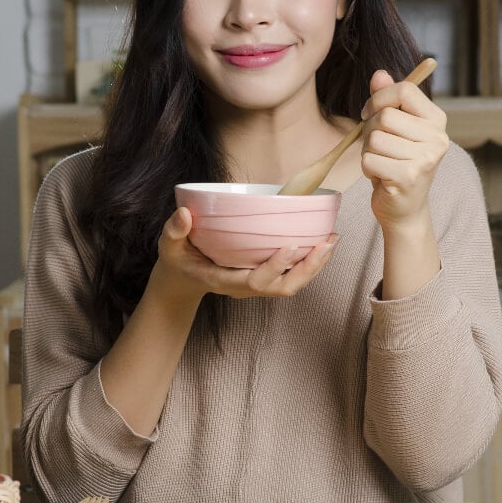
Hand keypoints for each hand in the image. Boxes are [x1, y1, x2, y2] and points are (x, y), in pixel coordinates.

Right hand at [150, 207, 338, 301]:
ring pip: (292, 284)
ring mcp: (256, 285)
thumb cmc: (178, 260)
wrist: (183, 279)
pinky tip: (323, 242)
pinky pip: (292, 277)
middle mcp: (244, 288)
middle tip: (326, 243)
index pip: (254, 281)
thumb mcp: (169, 246)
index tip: (291, 247)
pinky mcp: (264, 278)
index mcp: (224, 281)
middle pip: (283, 288)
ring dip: (315, 265)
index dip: (275, 267)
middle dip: (308, 269)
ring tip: (332, 240)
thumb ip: (174, 231)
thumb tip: (185, 214)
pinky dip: (310, 263)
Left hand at [359, 69, 449, 229]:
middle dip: (370, 130)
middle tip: (378, 146)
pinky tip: (381, 176)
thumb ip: (387, 100)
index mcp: (437, 120)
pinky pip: (370, 160)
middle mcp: (437, 138)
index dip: (379, 98)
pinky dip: (367, 168)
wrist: (405, 208)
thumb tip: (379, 74)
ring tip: (382, 162)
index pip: (405, 90)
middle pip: (385, 116)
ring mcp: (426, 158)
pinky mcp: (409, 177)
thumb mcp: (395, 128)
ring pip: (375, 139)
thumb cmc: (397, 163)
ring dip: (368, 151)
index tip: (370, 112)